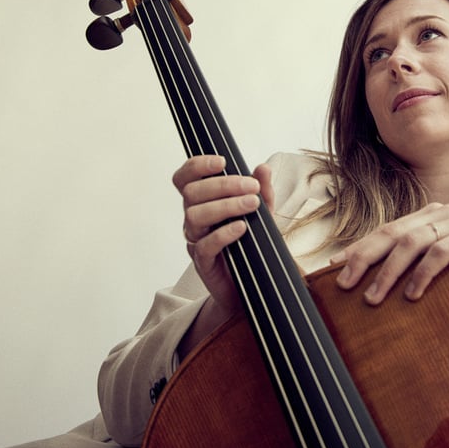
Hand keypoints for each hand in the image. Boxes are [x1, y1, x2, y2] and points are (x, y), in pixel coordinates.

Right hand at [173, 155, 273, 352]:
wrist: (255, 286)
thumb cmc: (253, 245)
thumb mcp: (263, 215)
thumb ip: (263, 192)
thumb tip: (262, 168)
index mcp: (202, 202)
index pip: (185, 178)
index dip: (196, 166)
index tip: (222, 161)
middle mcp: (193, 219)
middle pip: (191, 193)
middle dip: (222, 185)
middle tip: (251, 187)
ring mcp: (196, 240)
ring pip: (195, 216)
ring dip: (225, 206)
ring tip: (252, 205)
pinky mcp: (202, 262)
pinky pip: (205, 245)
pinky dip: (223, 233)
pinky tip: (242, 228)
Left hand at [331, 203, 448, 334]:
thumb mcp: (446, 265)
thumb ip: (418, 266)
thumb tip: (378, 290)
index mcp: (427, 218)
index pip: (384, 232)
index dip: (357, 249)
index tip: (331, 271)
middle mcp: (440, 214)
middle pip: (391, 233)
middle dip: (362, 258)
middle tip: (342, 284)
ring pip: (412, 243)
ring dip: (388, 272)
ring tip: (372, 298)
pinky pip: (442, 253)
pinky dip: (423, 274)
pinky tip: (411, 295)